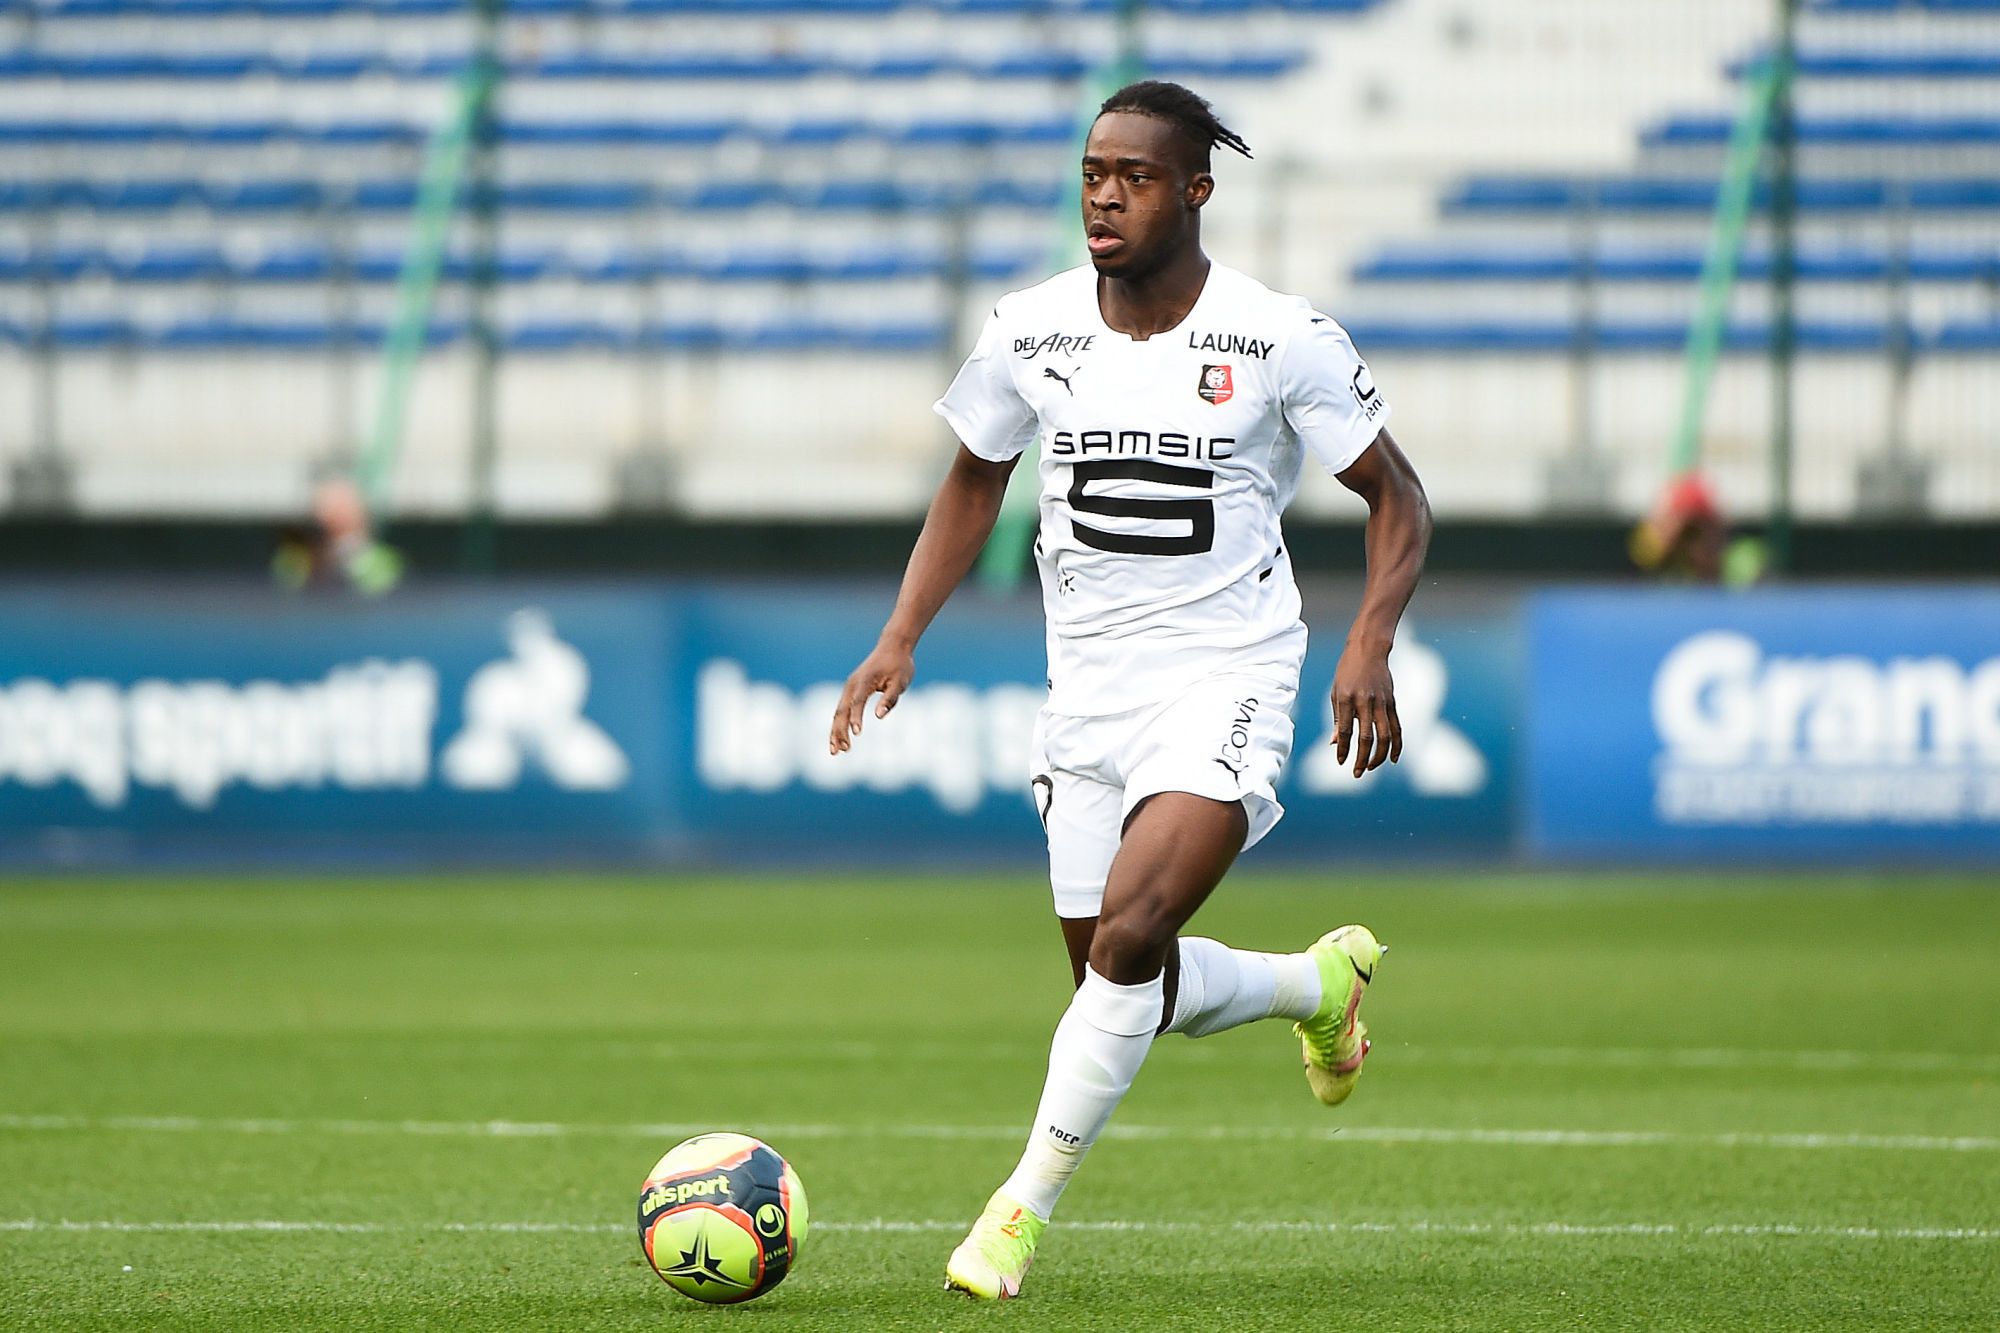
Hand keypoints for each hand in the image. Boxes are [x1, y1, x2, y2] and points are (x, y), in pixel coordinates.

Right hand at [829, 642, 914, 753]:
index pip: (858, 702)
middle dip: (840, 731)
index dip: (856, 717)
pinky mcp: (851, 692)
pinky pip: (841, 711)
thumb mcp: (900, 681)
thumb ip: (890, 699)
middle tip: (842, 750)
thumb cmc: (899, 665)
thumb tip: (879, 716)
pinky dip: (839, 725)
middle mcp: (852, 685)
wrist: (892, 647)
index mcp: (864, 681)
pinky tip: (839, 740)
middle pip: (842, 710)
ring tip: (836, 751)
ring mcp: (849, 688)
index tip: (857, 733)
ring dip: (836, 732)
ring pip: (838, 712)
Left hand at [1330, 644, 1400, 777]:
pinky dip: (1396, 745)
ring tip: (1371, 768)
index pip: (1346, 731)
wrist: (1369, 650)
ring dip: (1379, 756)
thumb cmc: (1347, 671)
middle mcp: (1365, 702)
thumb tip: (1335, 742)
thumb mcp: (1336, 691)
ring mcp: (1381, 703)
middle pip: (1366, 737)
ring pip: (1385, 736)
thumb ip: (1338, 718)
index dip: (1344, 749)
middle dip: (1361, 758)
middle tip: (1357, 773)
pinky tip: (1393, 758)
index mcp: (1346, 699)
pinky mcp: (1392, 703)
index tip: (1341, 762)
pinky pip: (1397, 728)